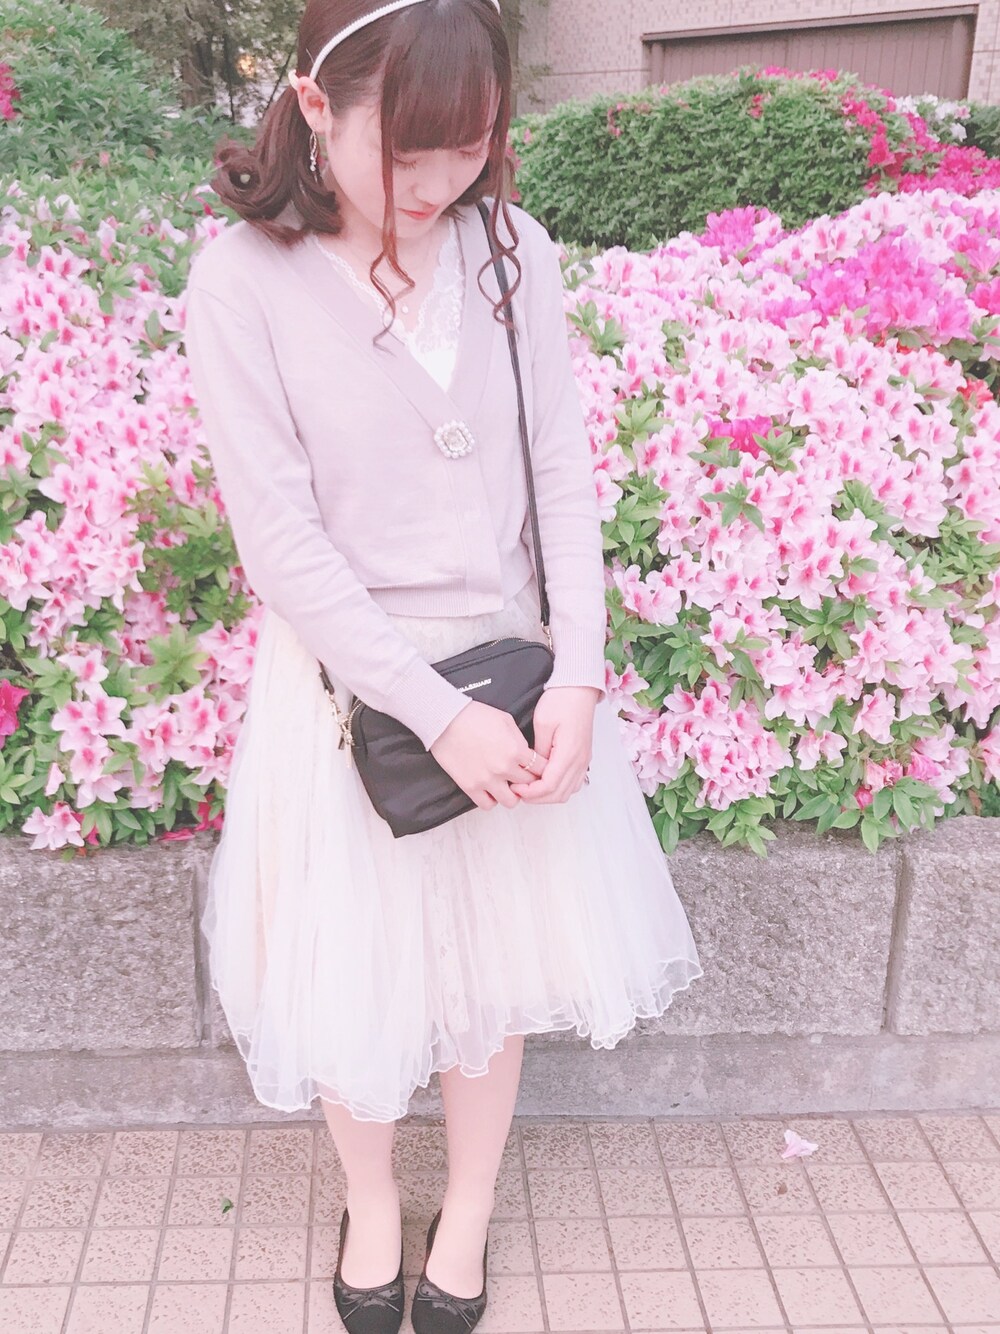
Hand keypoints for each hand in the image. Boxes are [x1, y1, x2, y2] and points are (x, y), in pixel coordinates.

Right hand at [429, 699, 541, 809]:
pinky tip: (490, 789)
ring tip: (506, 785)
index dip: (542, 770)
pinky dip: (491, 799)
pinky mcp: (470, 786)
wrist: (445, 720)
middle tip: (523, 777)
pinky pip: (488, 805)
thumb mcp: (506, 720)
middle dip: (529, 781)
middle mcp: (504, 768)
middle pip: (529, 786)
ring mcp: (487, 780)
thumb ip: (520, 740)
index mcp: (516, 750)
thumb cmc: (473, 716)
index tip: (539, 770)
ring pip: (511, 802)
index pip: (541, 769)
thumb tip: (527, 754)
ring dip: (512, 794)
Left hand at [508, 685, 600, 804]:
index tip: (516, 787)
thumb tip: (533, 769)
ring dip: (548, 795)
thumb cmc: (562, 700)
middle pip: (559, 794)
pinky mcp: (583, 757)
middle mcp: (579, 761)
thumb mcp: (542, 724)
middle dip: (537, 797)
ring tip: (530, 788)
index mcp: (569, 753)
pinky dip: (559, 788)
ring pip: (567, 791)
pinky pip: (573, 782)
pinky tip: (545, 782)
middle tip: (519, 791)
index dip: (531, 792)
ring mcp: (583, 760)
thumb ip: (538, 751)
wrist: (579, 689)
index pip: (550, 786)